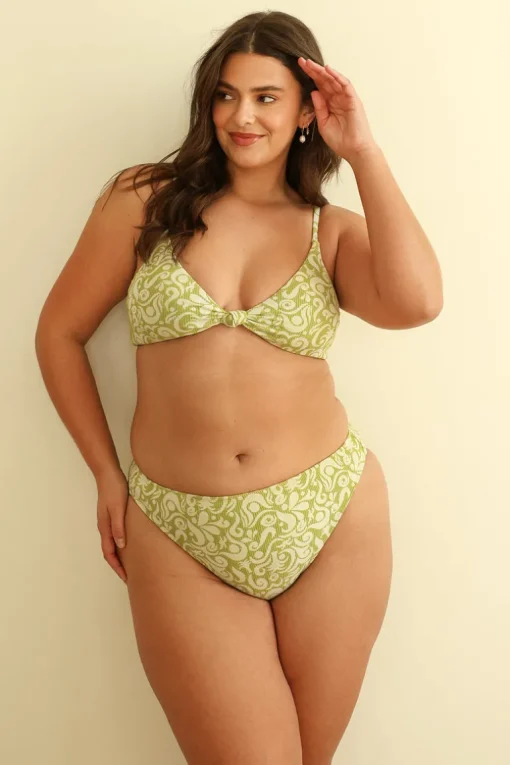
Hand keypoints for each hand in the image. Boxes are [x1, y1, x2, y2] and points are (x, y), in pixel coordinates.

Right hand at [96, 467, 128, 583]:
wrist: (108, 474)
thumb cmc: (114, 490)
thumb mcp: (118, 509)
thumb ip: (118, 527)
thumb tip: (121, 546)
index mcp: (105, 527)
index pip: (109, 553)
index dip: (117, 567)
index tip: (126, 578)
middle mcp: (104, 527)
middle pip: (110, 551)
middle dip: (118, 565)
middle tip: (130, 576)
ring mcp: (107, 521)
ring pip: (112, 544)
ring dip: (119, 556)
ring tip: (131, 564)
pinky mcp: (112, 515)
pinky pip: (115, 535)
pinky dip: (121, 544)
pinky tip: (130, 544)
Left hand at [297, 57, 377, 162]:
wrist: (354, 150)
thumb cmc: (341, 141)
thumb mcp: (323, 123)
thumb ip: (319, 108)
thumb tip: (313, 92)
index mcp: (330, 104)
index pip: (319, 86)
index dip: (310, 77)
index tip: (299, 69)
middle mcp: (338, 98)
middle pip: (325, 80)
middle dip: (313, 70)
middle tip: (302, 61)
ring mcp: (346, 98)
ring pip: (334, 80)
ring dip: (322, 71)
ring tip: (311, 64)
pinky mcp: (353, 100)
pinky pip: (345, 85)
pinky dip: (337, 76)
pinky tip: (328, 70)